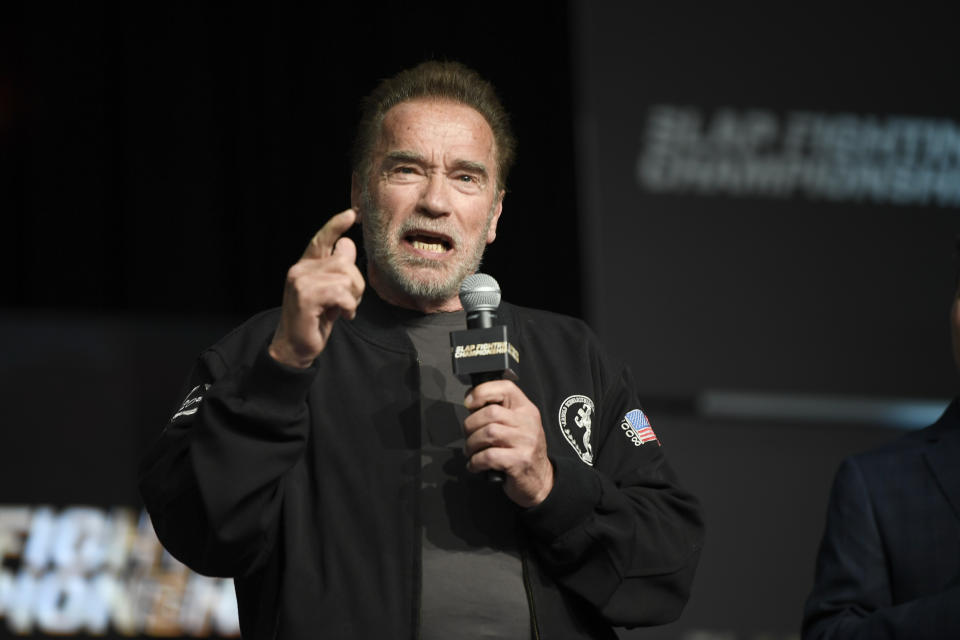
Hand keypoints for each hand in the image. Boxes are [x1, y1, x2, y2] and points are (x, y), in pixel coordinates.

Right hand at [269, 209, 364, 367]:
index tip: (352, 213)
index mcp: (306, 266)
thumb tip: (347, 244)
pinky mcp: (304, 297)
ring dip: (354, 297)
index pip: (322, 239)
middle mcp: (300, 269)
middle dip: (357, 283)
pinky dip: (348, 306)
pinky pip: (341, 293)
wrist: (295, 347)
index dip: (336, 225)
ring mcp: (300, 282)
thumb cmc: (315, 320)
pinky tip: (343, 315)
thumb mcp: (331, 292)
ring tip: (345, 309)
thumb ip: (338, 270)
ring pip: (345, 277)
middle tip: (350, 301)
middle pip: (344, 261)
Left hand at [463, 380, 553, 507]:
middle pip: (491, 413)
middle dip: (470, 425)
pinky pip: (489, 456)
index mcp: (526, 409)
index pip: (505, 388)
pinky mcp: (519, 461)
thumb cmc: (522, 451)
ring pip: (488, 433)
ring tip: (471, 451)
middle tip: (469, 436)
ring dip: (471, 444)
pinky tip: (475, 464)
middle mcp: (528, 423)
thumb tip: (470, 403)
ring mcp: (526, 442)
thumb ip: (498, 413)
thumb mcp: (517, 426)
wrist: (541, 480)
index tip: (469, 403)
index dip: (482, 392)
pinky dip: (475, 461)